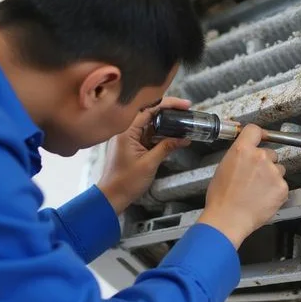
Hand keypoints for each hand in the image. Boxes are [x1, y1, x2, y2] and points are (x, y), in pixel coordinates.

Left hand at [98, 97, 191, 213]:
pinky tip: (174, 133)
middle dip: (169, 111)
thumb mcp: (150, 163)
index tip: (185, 105)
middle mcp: (126, 130)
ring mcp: (129, 137)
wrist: (113, 196)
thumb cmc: (127, 181)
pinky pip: (149, 134)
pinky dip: (162, 133)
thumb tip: (184, 138)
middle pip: (150, 113)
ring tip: (184, 120)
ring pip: (151, 123)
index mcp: (127, 131)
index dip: (169, 105)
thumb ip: (167, 147)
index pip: (149, 109)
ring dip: (167, 122)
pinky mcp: (133, 145)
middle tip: (187, 111)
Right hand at [197, 125, 288, 248]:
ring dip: (272, 177)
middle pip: (270, 152)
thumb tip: (245, 154)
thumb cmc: (221, 198)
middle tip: (254, 177)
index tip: (260, 139)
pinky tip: (263, 199)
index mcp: (242, 150)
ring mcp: (273, 172)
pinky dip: (275, 191)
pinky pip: (282, 185)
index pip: (255, 130)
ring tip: (258, 191)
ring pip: (278, 169)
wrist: (228, 219)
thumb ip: (238, 156)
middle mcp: (261, 157)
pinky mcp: (282, 187)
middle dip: (265, 162)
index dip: (259, 135)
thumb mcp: (223, 168)